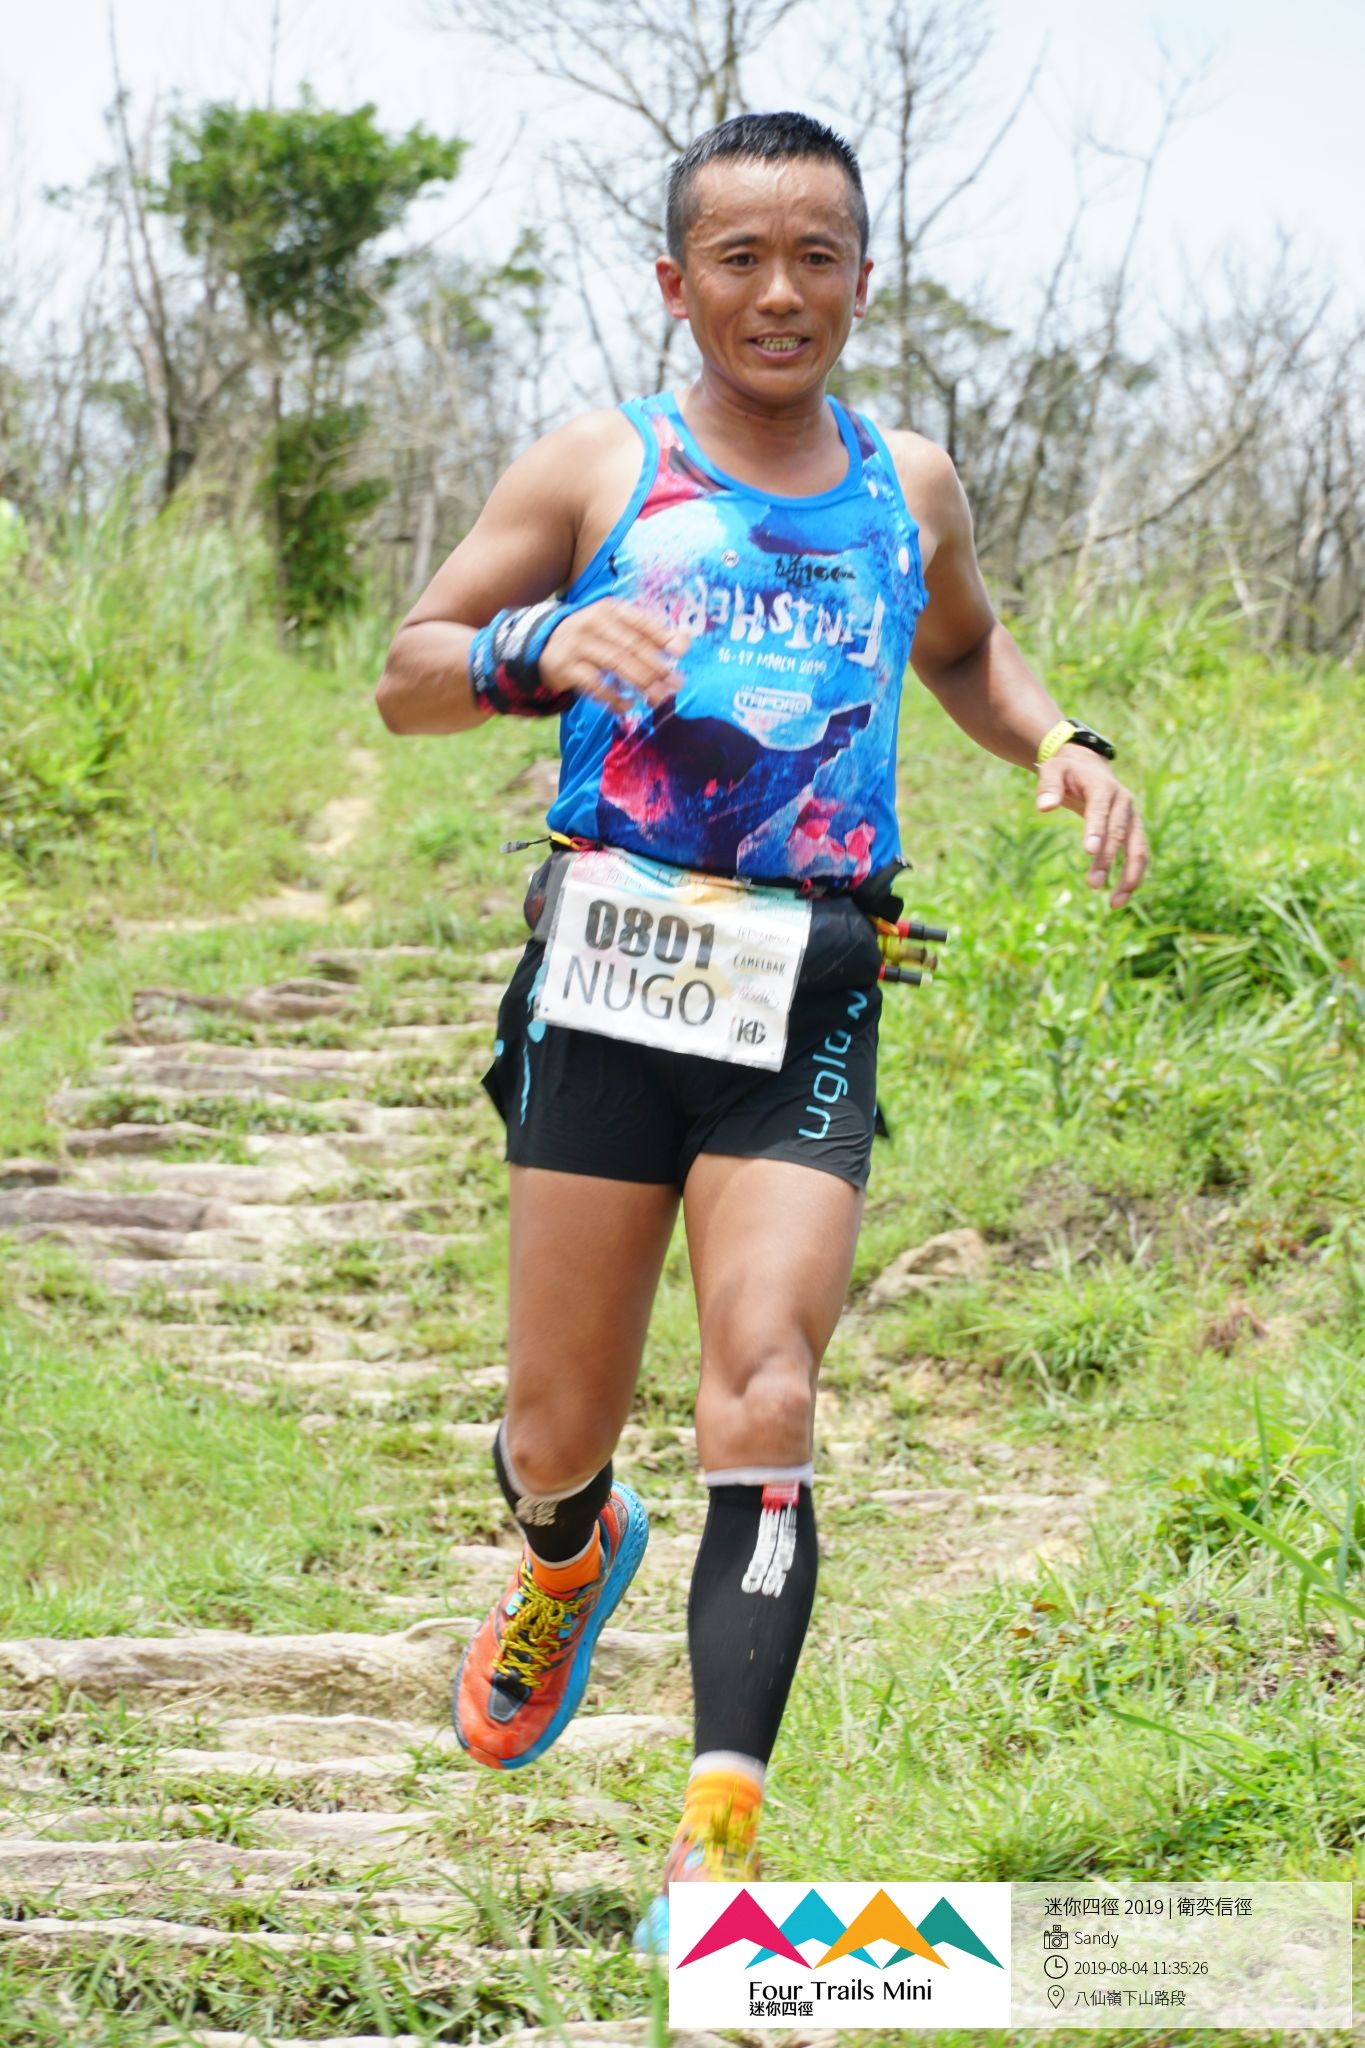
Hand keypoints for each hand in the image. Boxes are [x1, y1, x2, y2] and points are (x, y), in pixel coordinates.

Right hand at [539, 598, 689, 714]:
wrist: (544, 646)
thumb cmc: (592, 638)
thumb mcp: (614, 627)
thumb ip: (645, 634)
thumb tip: (683, 643)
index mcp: (611, 610)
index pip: (641, 622)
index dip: (663, 636)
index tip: (681, 652)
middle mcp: (594, 623)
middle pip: (632, 646)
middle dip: (657, 666)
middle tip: (676, 684)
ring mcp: (579, 645)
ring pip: (616, 663)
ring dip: (641, 683)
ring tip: (658, 698)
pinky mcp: (567, 667)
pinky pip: (594, 684)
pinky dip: (613, 697)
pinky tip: (627, 706)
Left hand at [1035, 745, 1148, 907]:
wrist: (1088, 767)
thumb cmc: (1065, 772)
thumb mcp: (1052, 770)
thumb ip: (1047, 786)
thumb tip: (1044, 807)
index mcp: (1103, 786)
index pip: (1100, 809)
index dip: (1096, 829)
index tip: (1088, 851)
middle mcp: (1123, 801)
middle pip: (1119, 833)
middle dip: (1107, 859)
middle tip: (1093, 884)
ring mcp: (1133, 817)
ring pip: (1138, 848)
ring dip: (1129, 875)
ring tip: (1115, 903)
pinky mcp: (1135, 830)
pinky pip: (1139, 855)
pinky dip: (1133, 877)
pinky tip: (1119, 899)